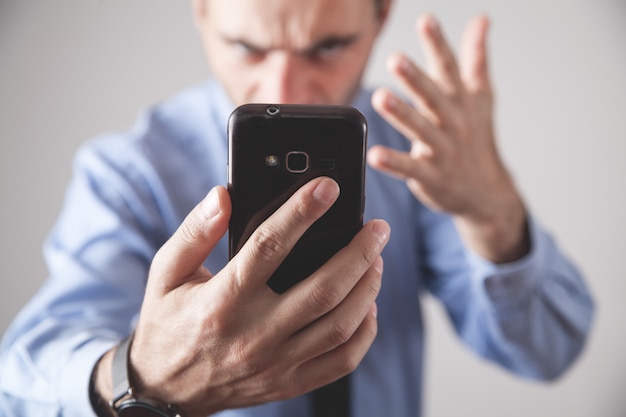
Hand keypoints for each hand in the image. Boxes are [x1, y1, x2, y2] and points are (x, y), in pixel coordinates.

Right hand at [95, 177, 388, 416]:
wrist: (165, 389)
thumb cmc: (169, 322)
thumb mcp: (168, 272)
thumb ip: (195, 231)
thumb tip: (223, 194)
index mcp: (222, 300)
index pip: (269, 247)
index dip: (302, 212)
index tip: (328, 187)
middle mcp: (254, 334)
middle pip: (322, 288)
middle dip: (358, 253)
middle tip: (378, 228)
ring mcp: (276, 363)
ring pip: (340, 324)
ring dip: (368, 288)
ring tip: (376, 260)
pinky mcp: (289, 383)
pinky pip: (342, 361)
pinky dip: (364, 331)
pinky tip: (368, 306)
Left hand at [368, 14, 528, 262]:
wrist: (486, 192)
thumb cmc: (476, 138)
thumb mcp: (480, 96)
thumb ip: (475, 58)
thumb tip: (482, 19)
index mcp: (460, 100)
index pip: (449, 68)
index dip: (437, 44)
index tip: (426, 21)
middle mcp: (452, 122)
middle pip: (433, 97)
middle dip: (415, 78)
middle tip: (395, 59)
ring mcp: (443, 150)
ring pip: (421, 129)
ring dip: (401, 114)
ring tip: (379, 97)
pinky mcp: (432, 176)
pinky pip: (411, 168)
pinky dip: (393, 162)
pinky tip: (374, 155)